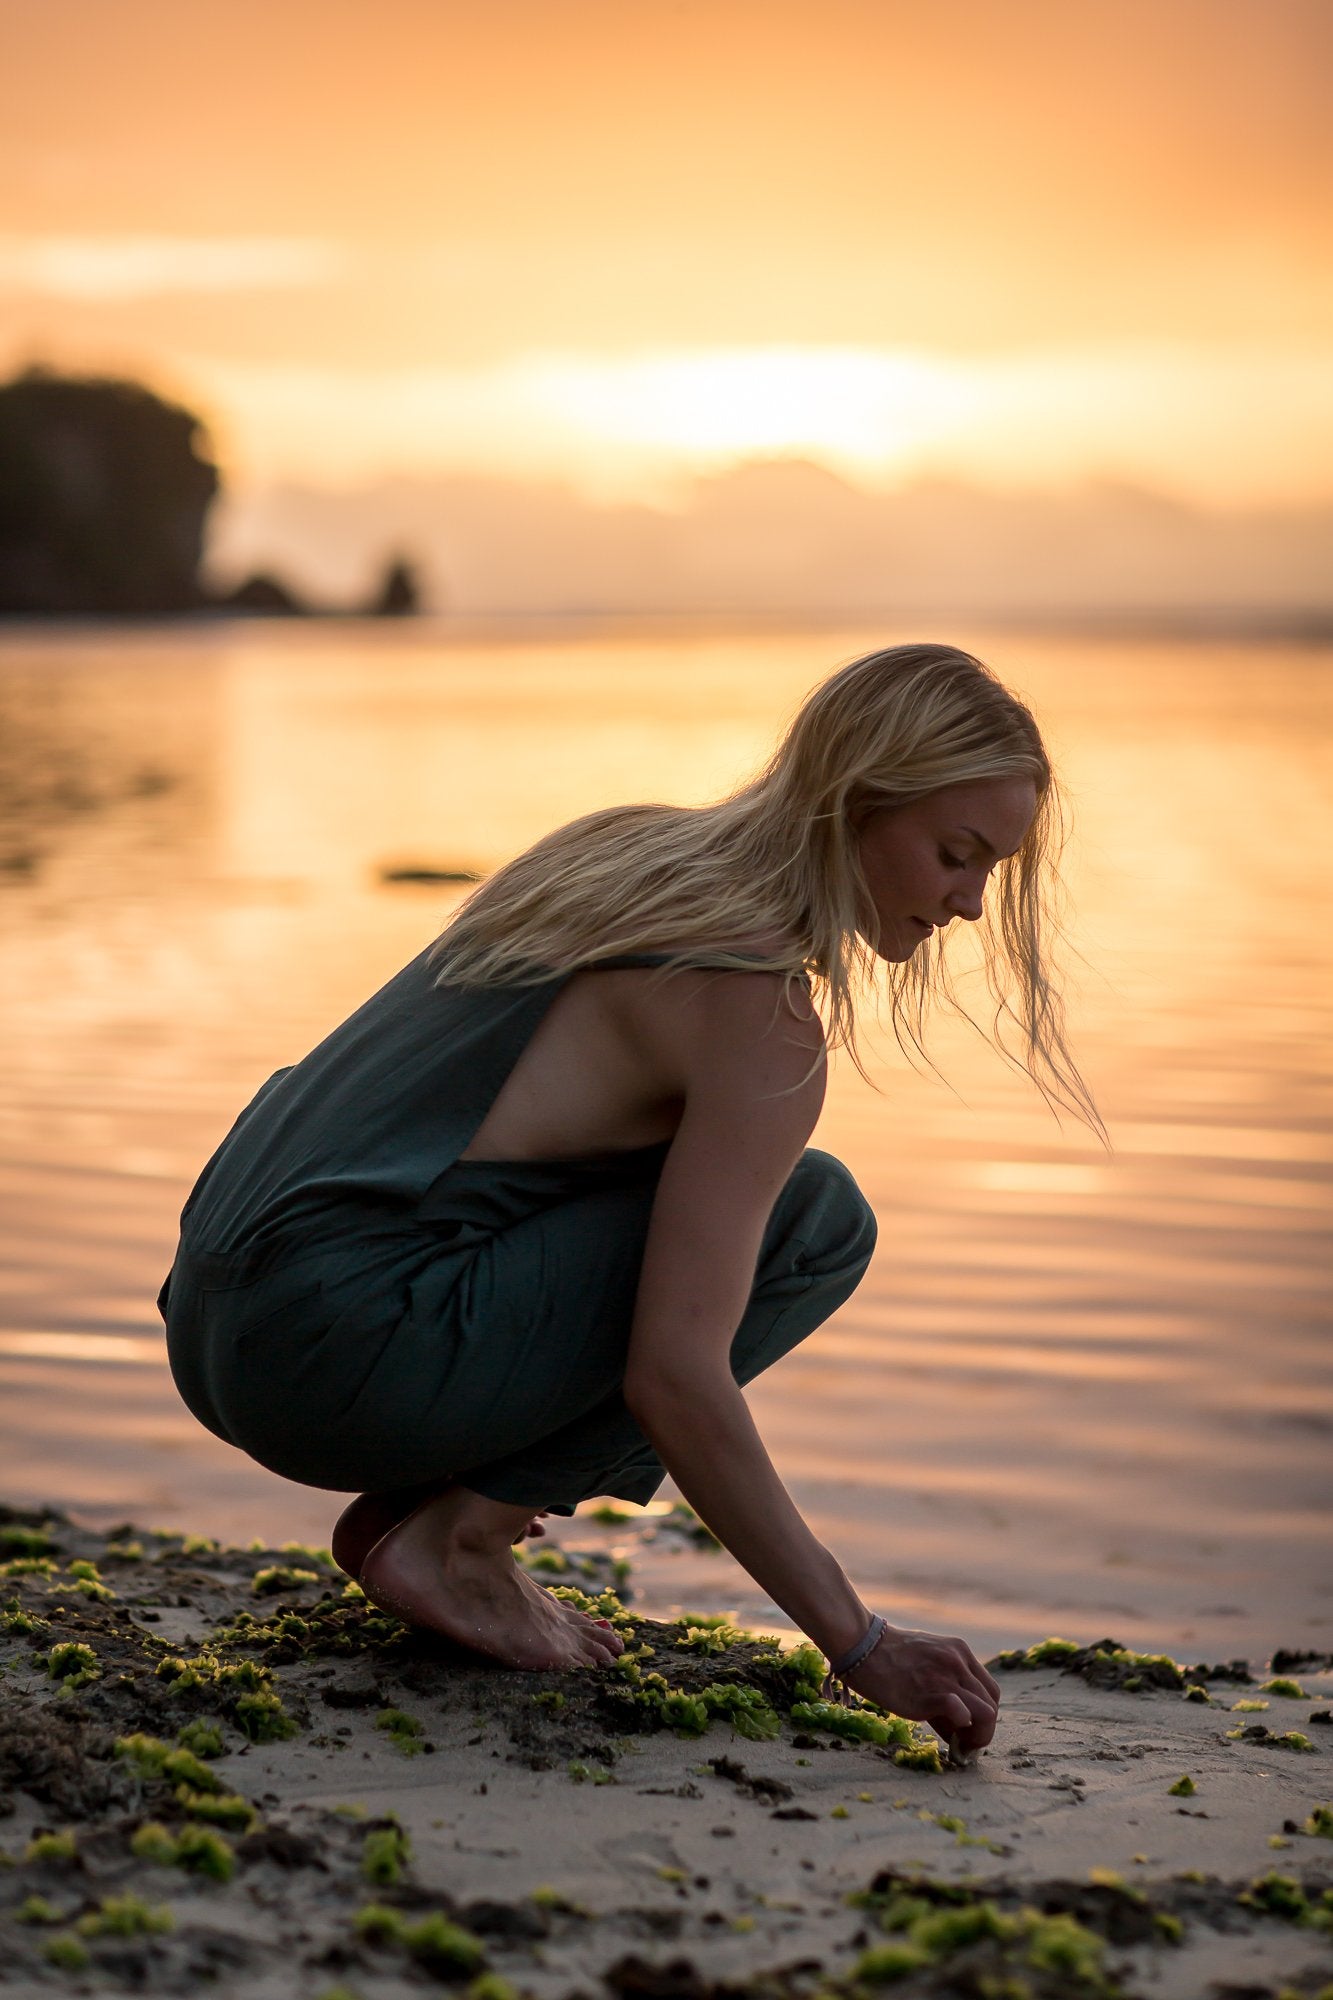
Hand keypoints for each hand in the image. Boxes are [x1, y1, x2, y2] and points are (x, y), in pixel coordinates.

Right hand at [846, 1622, 1000, 1751]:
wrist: (862, 1646)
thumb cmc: (890, 1658)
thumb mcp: (928, 1661)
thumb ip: (947, 1688)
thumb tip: (960, 1730)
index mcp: (961, 1653)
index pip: (991, 1692)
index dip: (985, 1715)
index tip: (968, 1729)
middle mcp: (959, 1662)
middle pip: (992, 1705)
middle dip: (983, 1730)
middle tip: (964, 1743)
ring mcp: (946, 1677)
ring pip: (986, 1714)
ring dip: (977, 1737)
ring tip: (958, 1745)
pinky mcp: (929, 1694)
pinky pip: (962, 1713)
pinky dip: (962, 1729)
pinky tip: (948, 1738)